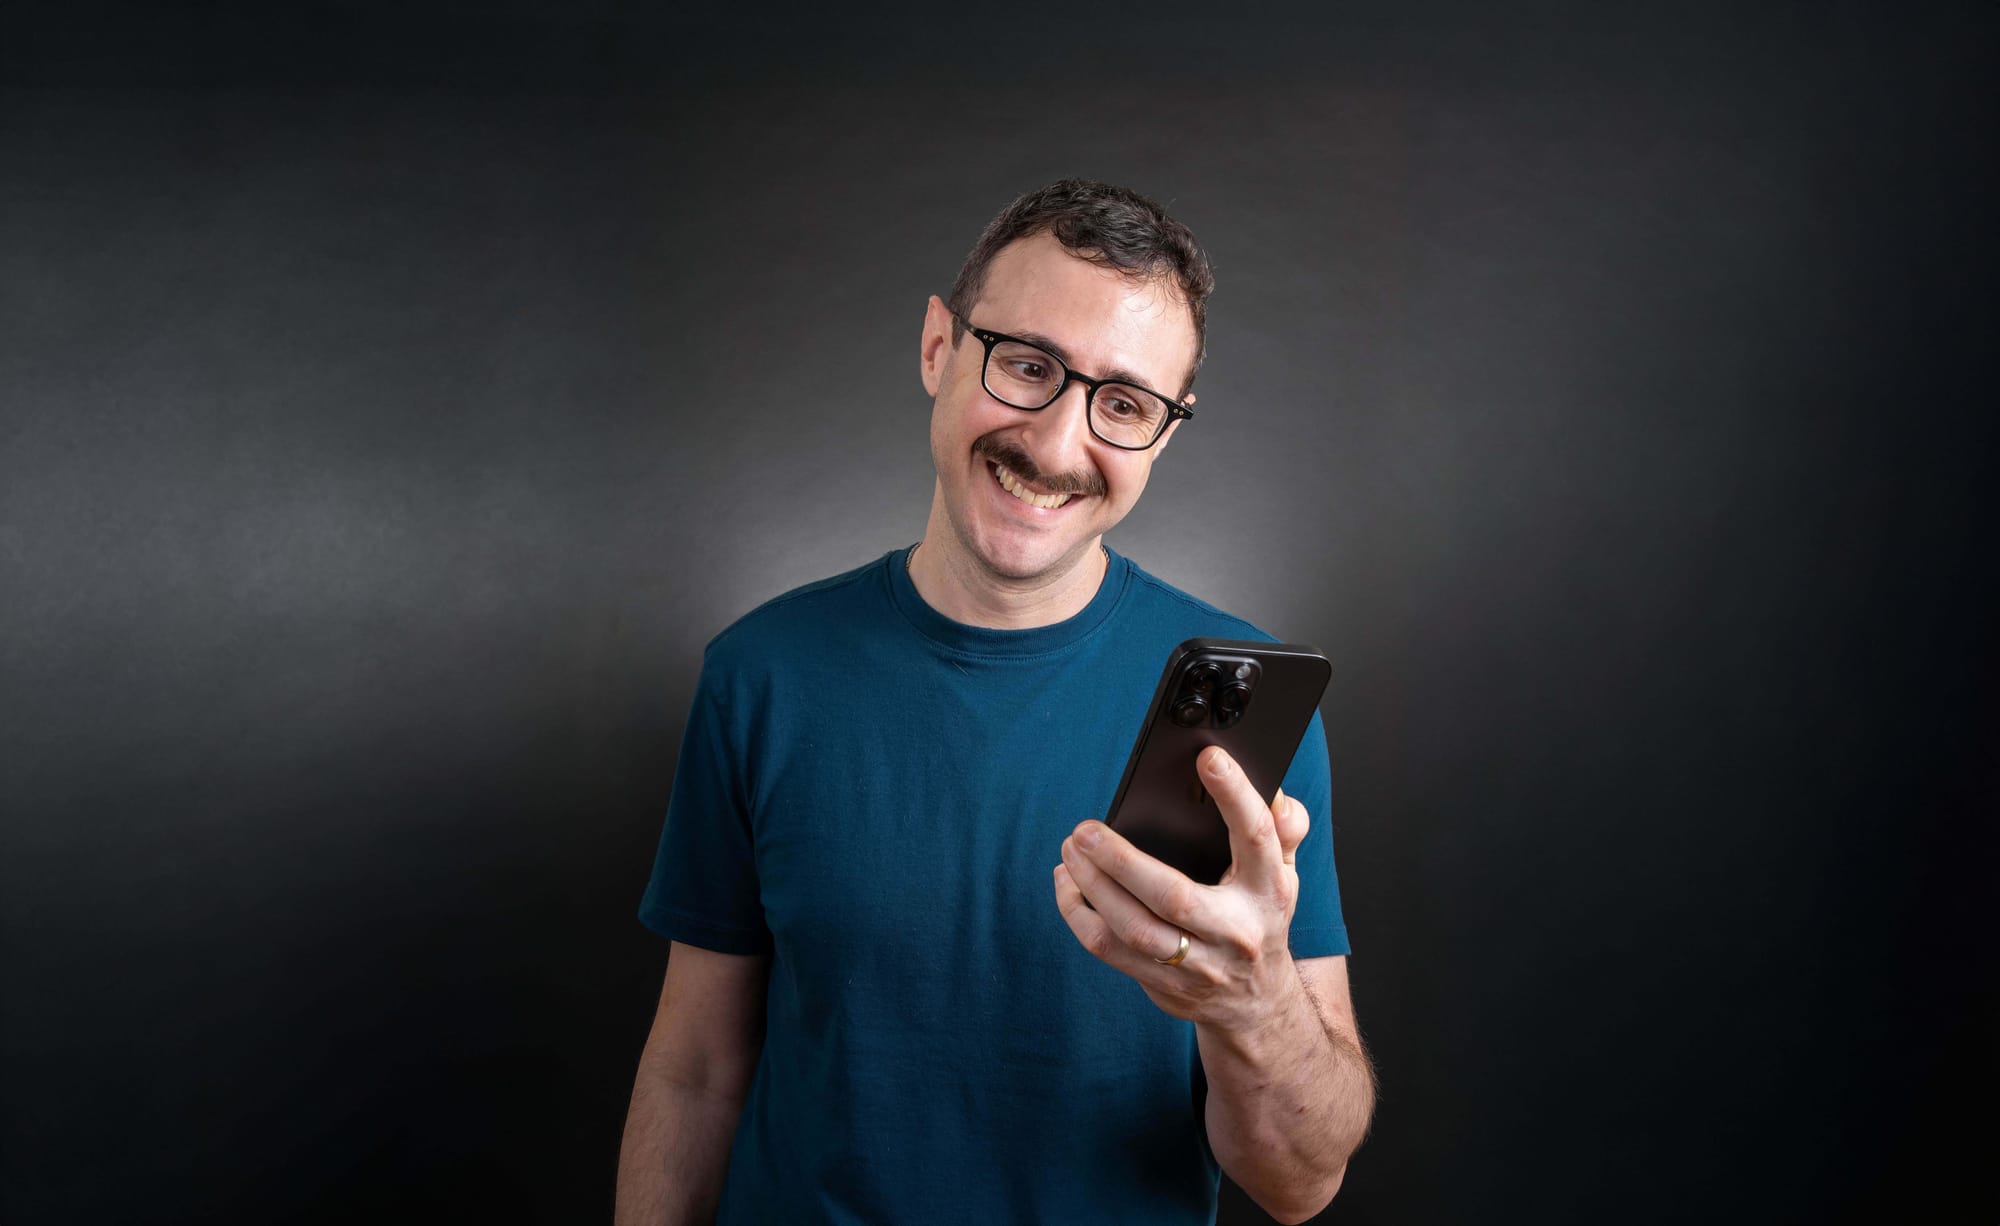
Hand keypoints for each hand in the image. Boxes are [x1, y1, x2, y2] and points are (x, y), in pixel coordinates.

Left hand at [1053, 745, 1310, 1031]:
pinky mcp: (1164, 985)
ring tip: (1070, 849)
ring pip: (1134, 930)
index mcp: (1268, 891)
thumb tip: (1273, 790)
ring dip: (1092, 887)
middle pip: (1174, 897)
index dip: (1235, 796)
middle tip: (1086, 829)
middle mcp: (1235, 931)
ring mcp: (1199, 965)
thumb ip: (1283, 827)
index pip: (1256, 837)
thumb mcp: (1285, 872)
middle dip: (1123, 861)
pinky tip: (1067, 882)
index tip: (1208, 757)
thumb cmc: (1261, 918)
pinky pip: (1110, 951)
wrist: (1257, 1004)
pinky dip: (1079, 915)